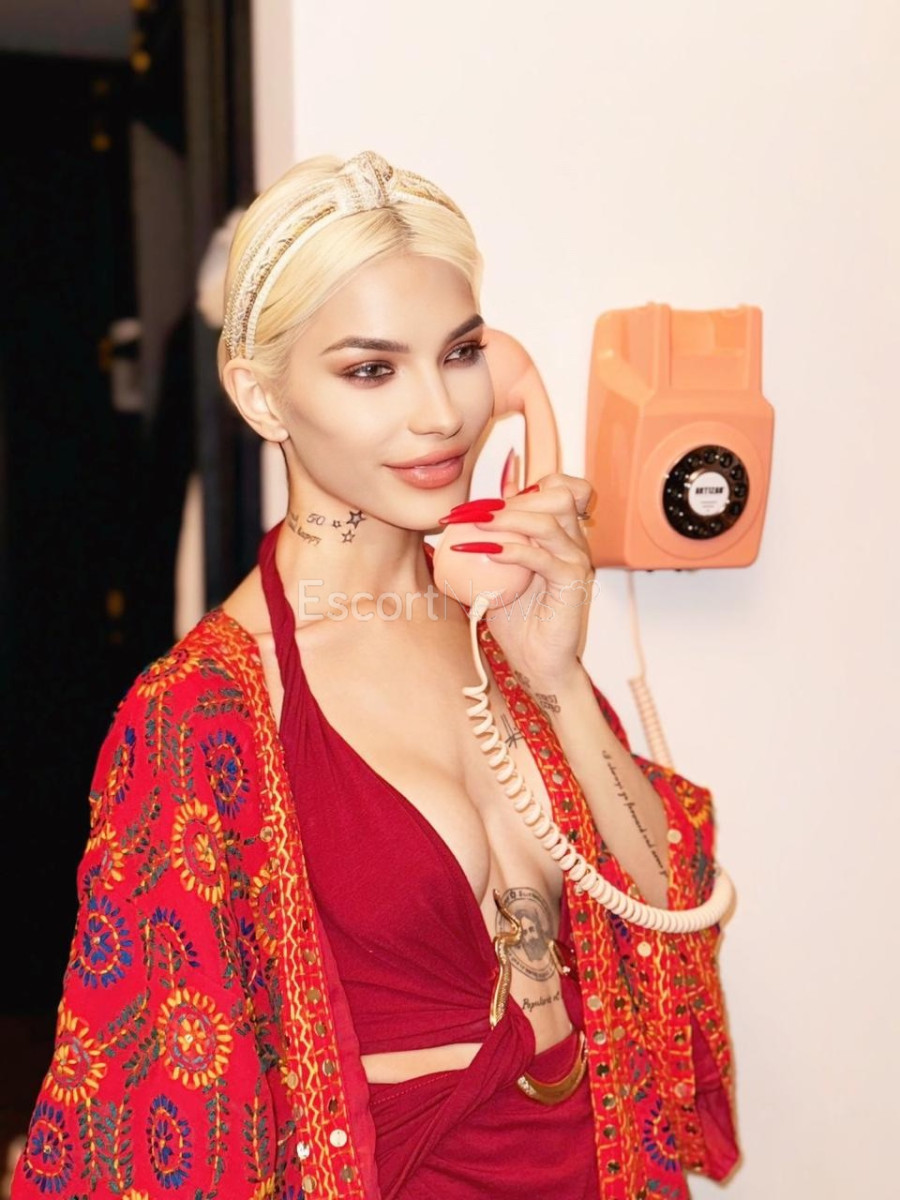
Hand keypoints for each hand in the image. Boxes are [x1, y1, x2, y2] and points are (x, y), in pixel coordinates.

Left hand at [452, 474, 596, 688]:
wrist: (538, 664)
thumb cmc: (518, 622)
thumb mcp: (499, 575)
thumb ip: (495, 543)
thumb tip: (472, 515)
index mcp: (561, 535)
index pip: (556, 488)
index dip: (521, 487)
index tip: (479, 504)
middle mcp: (575, 543)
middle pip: (556, 495)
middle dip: (510, 499)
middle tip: (471, 512)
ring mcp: (577, 561)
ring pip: (549, 521)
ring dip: (507, 518)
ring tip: (474, 524)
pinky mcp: (573, 583)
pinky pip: (542, 557)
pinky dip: (512, 550)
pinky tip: (487, 552)